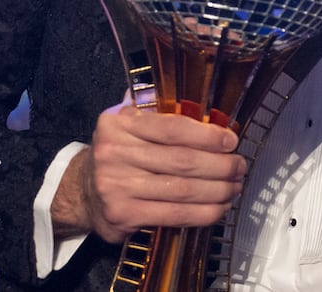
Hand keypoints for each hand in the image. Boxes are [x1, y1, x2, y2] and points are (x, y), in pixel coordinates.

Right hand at [53, 103, 247, 243]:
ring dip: (217, 190)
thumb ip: (157, 110)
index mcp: (118, 123)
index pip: (172, 128)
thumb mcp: (127, 123)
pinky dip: (203, 213)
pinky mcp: (123, 215)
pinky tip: (219, 208)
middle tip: (239, 166)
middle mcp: (114, 153)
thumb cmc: (118, 153)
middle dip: (220, 165)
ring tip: (235, 187)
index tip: (231, 141)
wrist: (82, 191)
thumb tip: (207, 106)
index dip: (207, 135)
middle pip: (182, 161)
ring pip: (182, 189)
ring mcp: (116, 186)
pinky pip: (174, 215)